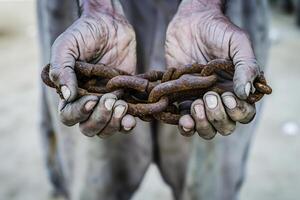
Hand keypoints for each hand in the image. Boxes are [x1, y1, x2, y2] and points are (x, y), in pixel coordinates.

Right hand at [49, 2, 136, 136]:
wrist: (110, 25)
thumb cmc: (84, 34)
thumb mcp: (66, 47)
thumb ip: (61, 70)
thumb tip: (66, 96)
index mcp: (70, 93)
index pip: (69, 116)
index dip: (79, 113)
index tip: (92, 99)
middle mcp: (88, 102)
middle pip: (89, 128)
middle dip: (99, 119)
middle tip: (110, 99)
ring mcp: (107, 102)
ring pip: (107, 128)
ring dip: (114, 123)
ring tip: (122, 105)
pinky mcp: (125, 98)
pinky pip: (126, 121)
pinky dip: (128, 124)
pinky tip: (131, 118)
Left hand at [165, 1, 258, 138]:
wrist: (190, 23)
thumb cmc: (218, 31)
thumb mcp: (238, 43)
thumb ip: (246, 66)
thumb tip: (246, 93)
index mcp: (238, 89)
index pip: (244, 113)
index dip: (237, 112)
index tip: (227, 97)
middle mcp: (220, 100)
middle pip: (225, 126)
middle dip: (217, 117)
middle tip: (208, 97)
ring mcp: (200, 101)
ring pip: (206, 129)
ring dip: (202, 124)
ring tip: (195, 105)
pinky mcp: (182, 99)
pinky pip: (184, 122)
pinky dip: (185, 125)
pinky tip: (183, 118)